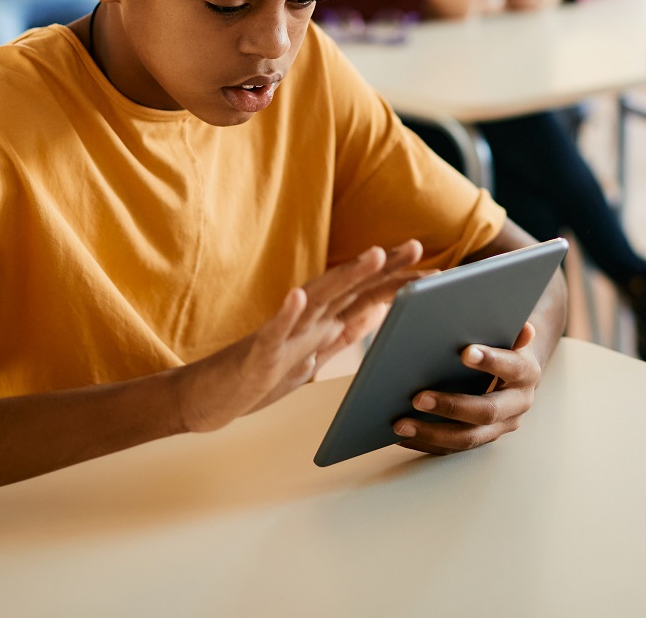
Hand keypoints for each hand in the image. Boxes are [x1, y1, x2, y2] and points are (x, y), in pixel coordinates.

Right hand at [175, 240, 424, 432]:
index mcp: (320, 324)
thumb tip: (372, 315)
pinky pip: (273, 331)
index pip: (364, 296)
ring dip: (344, 276)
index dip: (397, 282)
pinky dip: (286, 313)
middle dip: (383, 268)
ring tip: (373, 256)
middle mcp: (305, 321)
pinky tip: (298, 297)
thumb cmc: (259, 376)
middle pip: (348, 288)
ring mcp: (282, 334)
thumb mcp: (311, 358)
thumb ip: (339, 335)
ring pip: (317, 299)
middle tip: (416, 246)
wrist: (210, 398)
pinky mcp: (259, 353)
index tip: (434, 270)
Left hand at [393, 323, 541, 454]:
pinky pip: (453, 449)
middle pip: (486, 412)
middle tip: (417, 397)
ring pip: (467, 437)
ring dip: (431, 432)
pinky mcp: (481, 439)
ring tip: (399, 423)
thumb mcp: (507, 328)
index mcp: (525, 372)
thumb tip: (521, 326)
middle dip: (451, 405)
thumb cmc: (502, 343)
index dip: (490, 361)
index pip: (510, 367)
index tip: (465, 352)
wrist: (516, 371)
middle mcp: (517, 405)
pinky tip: (401, 436)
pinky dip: (426, 443)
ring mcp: (500, 427)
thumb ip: (508, 324)